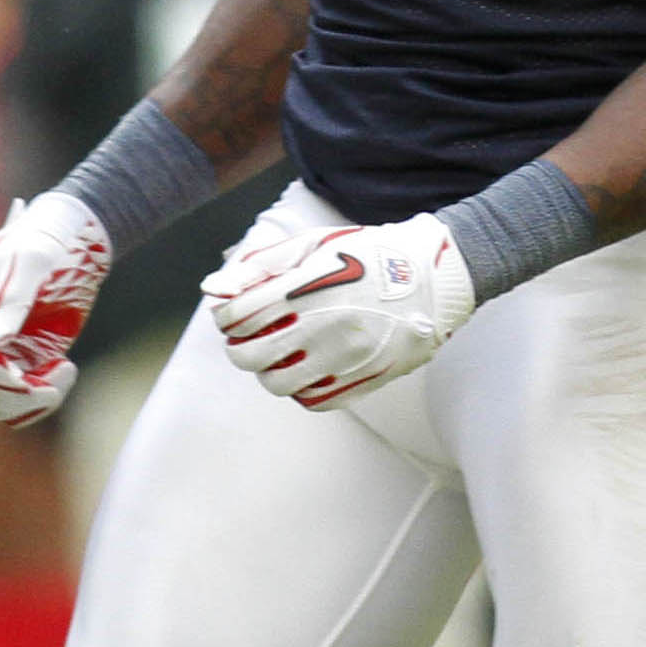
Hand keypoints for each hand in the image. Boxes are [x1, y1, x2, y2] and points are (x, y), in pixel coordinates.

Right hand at [0, 190, 111, 424]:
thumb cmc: (46, 240)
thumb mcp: (31, 261)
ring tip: (64, 371)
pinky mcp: (14, 364)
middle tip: (49, 388)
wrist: (74, 243)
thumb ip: (10, 300)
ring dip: (25, 402)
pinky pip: (14, 403)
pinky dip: (38, 402)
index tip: (21, 377)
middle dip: (5, 395)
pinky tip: (65, 370)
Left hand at [203, 209, 477, 409]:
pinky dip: (302, 387)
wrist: (434, 278)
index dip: (226, 317)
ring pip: (277, 383)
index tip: (235, 313)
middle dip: (240, 346)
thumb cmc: (367, 255)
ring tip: (282, 352)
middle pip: (249, 356)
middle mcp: (322, 325)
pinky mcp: (364, 379)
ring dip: (269, 370)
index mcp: (306, 287)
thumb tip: (211, 289)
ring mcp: (344, 357)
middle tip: (250, 337)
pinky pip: (313, 400)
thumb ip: (259, 266)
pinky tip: (309, 366)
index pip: (237, 316)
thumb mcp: (312, 246)